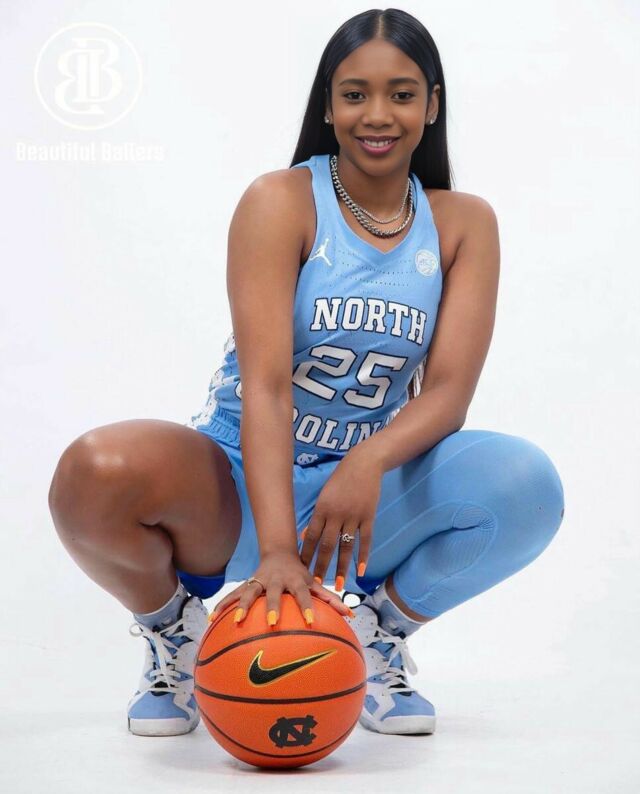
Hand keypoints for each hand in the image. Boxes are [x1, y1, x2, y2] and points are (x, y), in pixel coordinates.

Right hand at [209, 549, 353, 626]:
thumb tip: (351, 616)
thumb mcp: (315, 582)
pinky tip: (211, 619)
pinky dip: (223, 606)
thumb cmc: (300, 574)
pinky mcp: (247, 585)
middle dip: (273, 607)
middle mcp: (276, 581)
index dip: (308, 607)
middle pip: (274, 594)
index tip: (311, 621)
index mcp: (295, 581)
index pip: (303, 594)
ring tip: (235, 621)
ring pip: (249, 593)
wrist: (278, 553)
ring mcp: (259, 582)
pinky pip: (233, 596)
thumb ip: (331, 600)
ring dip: (242, 606)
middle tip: (274, 623)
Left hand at [300, 446, 382, 589]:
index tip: (301, 569)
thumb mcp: (324, 495)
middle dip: (321, 566)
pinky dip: (363, 557)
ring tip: (338, 585)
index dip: (306, 554)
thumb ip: (318, 516)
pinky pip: (365, 540)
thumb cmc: (340, 480)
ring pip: (346, 547)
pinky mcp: (368, 516)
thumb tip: (307, 536)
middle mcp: (337, 514)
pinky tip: (360, 571)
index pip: (312, 536)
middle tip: (315, 583)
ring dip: (341, 568)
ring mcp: (354, 516)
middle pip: (327, 545)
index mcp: (322, 508)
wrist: (364, 464)